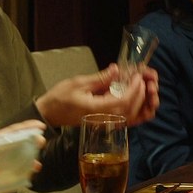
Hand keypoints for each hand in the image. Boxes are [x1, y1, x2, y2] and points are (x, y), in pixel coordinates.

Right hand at [34, 63, 159, 126]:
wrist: (49, 114)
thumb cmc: (60, 97)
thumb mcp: (78, 83)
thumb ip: (100, 78)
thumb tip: (117, 70)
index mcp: (97, 109)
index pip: (123, 101)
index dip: (134, 89)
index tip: (137, 77)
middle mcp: (104, 119)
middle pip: (130, 110)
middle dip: (141, 94)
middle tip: (143, 79)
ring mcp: (105, 122)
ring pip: (130, 116)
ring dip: (139, 102)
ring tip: (141, 87)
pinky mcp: (104, 122)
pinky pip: (124, 118)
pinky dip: (133, 109)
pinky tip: (135, 97)